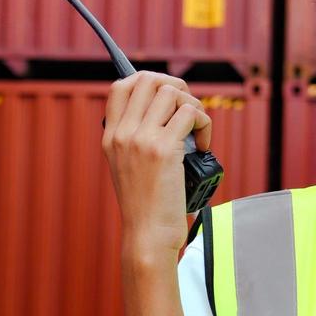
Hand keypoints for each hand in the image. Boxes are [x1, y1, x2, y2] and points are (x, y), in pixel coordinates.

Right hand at [102, 72, 210, 262]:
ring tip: (196, 130)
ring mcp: (141, 139)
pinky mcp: (164, 150)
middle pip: (147, 80)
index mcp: (111, 137)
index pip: (120, 87)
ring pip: (172, 93)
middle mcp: (122, 134)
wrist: (147, 235)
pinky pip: (191, 114)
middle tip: (187, 109)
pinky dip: (204, 124)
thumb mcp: (128, 168)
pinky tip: (203, 145)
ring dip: (193, 106)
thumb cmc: (145, 206)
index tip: (165, 95)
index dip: (146, 80)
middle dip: (175, 86)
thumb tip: (167, 111)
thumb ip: (137, 140)